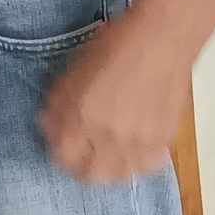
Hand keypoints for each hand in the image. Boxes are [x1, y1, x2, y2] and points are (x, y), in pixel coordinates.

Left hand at [37, 4, 193, 185]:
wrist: (161, 38)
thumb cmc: (115, 44)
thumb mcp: (73, 70)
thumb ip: (59, 103)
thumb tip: (50, 124)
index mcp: (83, 117)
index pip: (63, 157)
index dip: (57, 150)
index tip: (58, 141)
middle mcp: (111, 136)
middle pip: (91, 176)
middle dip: (80, 166)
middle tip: (79, 151)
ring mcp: (140, 142)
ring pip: (119, 176)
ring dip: (108, 168)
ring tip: (106, 153)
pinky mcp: (164, 140)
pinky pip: (146, 166)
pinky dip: (135, 162)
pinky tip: (131, 149)